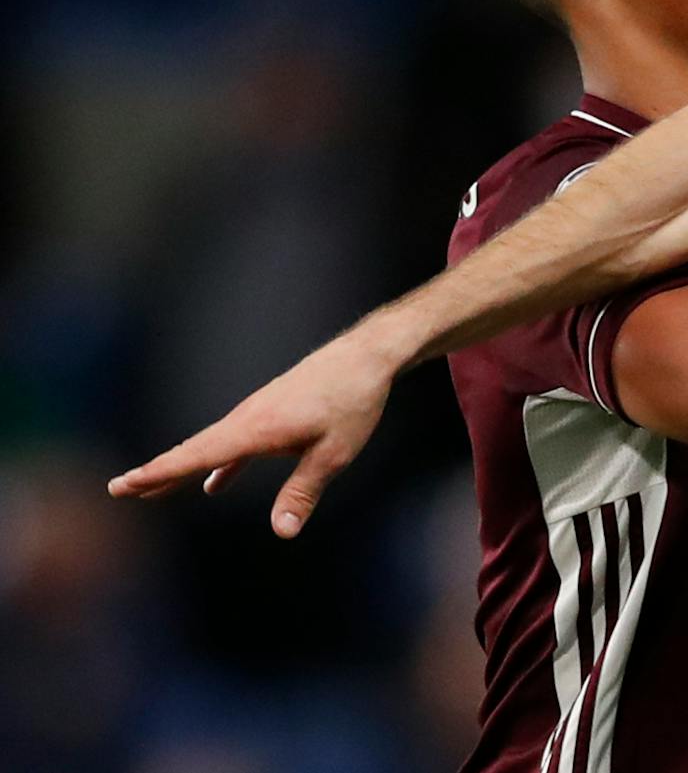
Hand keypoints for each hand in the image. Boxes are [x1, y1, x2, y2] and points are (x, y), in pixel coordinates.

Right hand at [106, 328, 398, 537]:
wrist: (367, 356)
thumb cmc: (354, 402)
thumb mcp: (335, 453)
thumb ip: (304, 492)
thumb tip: (282, 533)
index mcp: (256, 428)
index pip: (197, 456)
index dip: (159, 472)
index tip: (123, 485)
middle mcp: (248, 418)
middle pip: (195, 450)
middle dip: (157, 472)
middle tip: (118, 489)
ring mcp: (258, 413)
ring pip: (213, 446)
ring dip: (183, 467)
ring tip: (152, 488)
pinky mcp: (272, 412)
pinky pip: (237, 443)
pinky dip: (221, 463)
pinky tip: (214, 485)